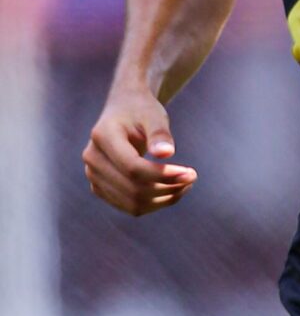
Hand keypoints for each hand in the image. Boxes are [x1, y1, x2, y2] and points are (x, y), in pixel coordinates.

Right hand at [83, 84, 196, 213]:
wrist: (124, 109)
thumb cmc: (141, 110)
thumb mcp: (153, 115)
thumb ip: (160, 133)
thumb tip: (167, 153)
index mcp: (102, 136)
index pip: (133, 167)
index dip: (163, 175)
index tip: (190, 173)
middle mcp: (92, 158)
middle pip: (133, 189)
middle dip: (168, 188)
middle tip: (192, 177)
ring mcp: (93, 175)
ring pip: (132, 203)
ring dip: (164, 199)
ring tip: (185, 184)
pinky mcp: (100, 187)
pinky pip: (130, 206)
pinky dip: (155, 203)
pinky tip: (173, 190)